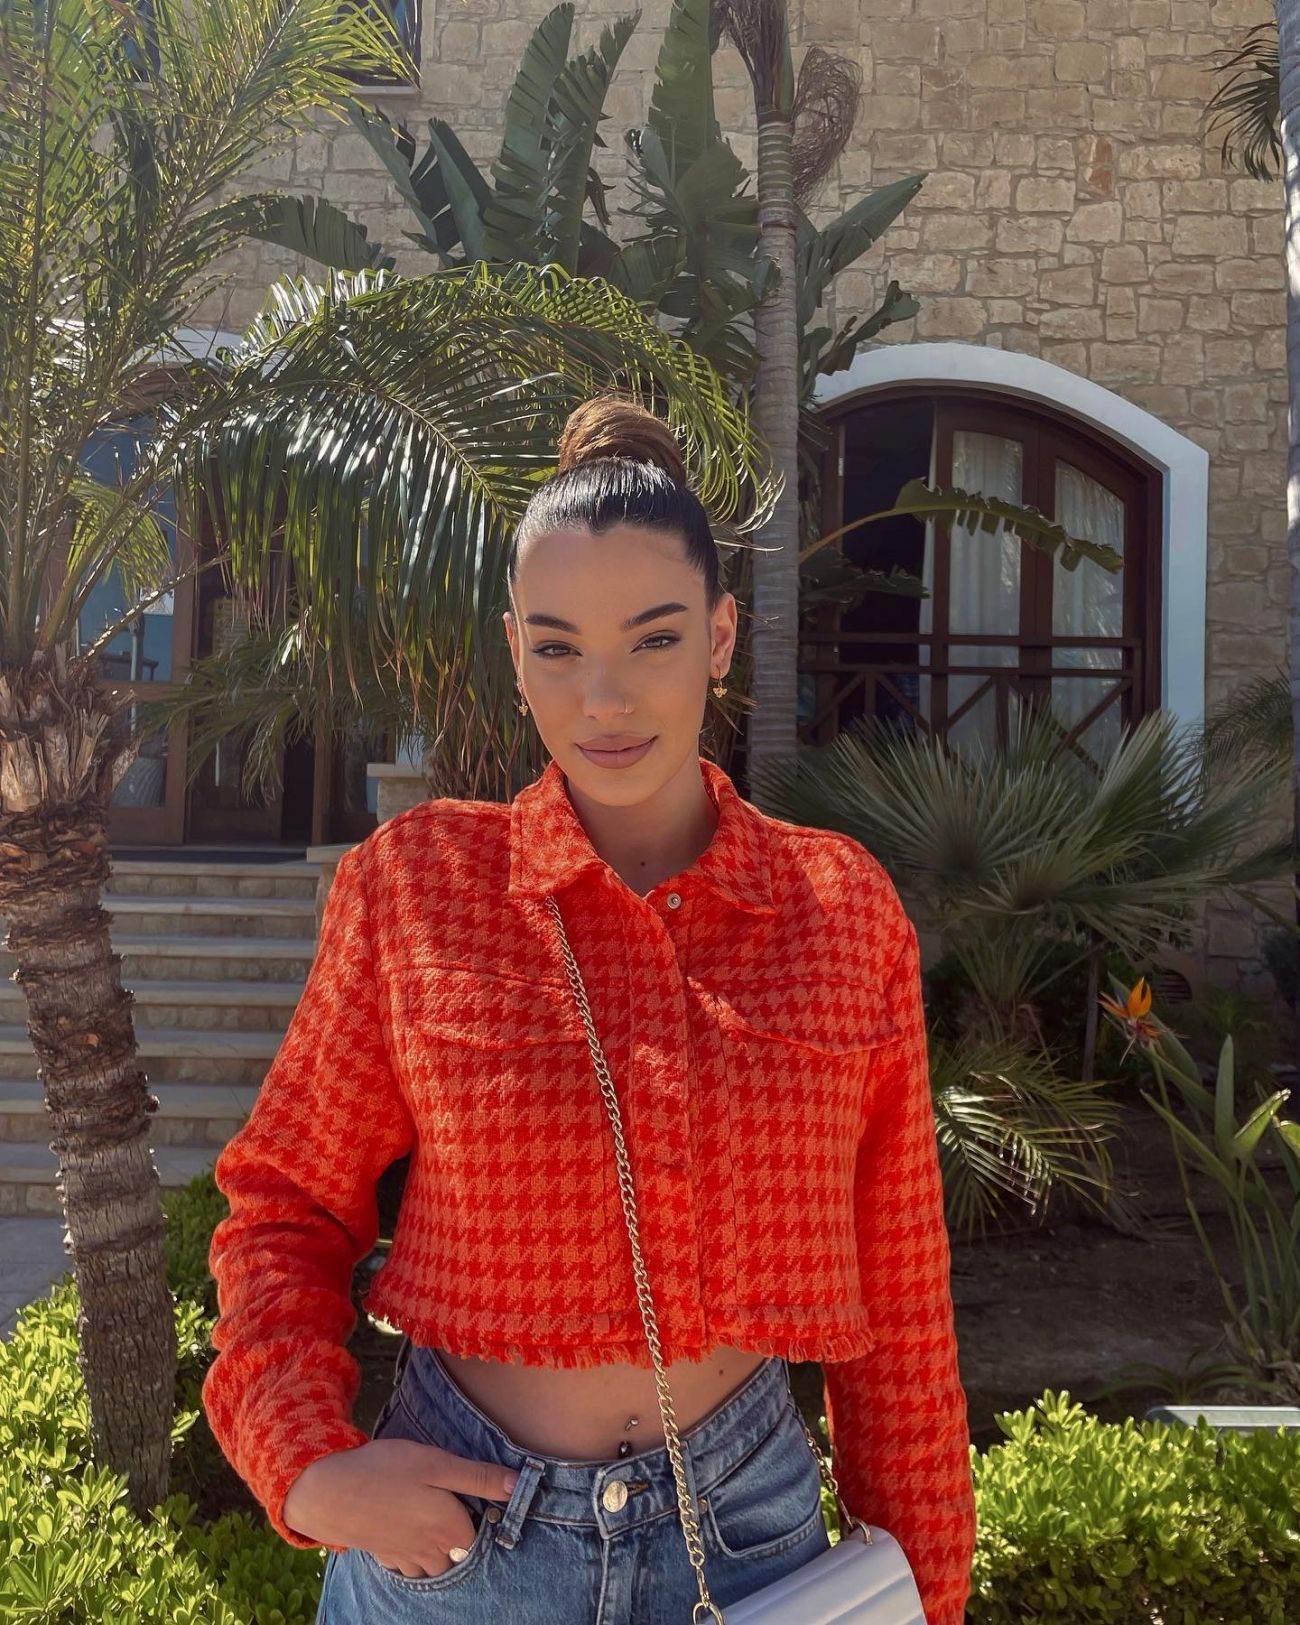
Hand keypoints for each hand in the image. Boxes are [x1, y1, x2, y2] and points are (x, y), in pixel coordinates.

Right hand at [283, 1437, 519, 1577]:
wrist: (328, 1491)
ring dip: (439, 1552)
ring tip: (435, 1524)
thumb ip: (478, 1477)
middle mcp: (431, 1550)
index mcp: (450, 1528)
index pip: (480, 1533)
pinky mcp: (383, 1555)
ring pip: (433, 1567)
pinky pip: (407, 1566)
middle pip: (458, 1555)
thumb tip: (518, 1485)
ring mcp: (405, 1557)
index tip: (477, 1496)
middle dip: (462, 1540)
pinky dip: (413, 1556)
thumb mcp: (437, 1464)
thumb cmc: (386, 1471)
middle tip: (456, 1509)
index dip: (482, 1514)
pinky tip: (408, 1534)